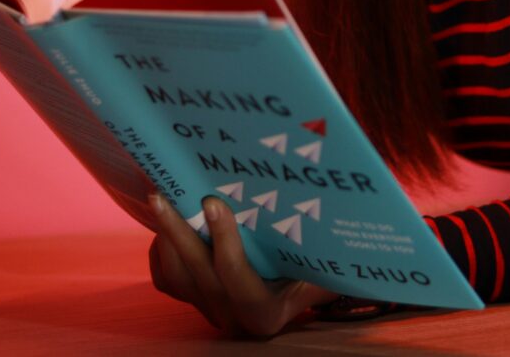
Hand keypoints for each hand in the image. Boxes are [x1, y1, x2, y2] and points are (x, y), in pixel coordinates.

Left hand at [147, 193, 338, 336]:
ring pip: (177, 277)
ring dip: (166, 237)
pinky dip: (162, 249)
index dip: (225, 244)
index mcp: (267, 314)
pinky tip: (164, 220)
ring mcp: (211, 309)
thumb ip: (333, 253)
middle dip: (180, 232)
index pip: (240, 283)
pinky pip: (167, 278)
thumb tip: (349, 212)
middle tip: (167, 192)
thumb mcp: (328, 269)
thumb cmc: (319, 272)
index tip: (216, 203)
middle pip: (199, 276)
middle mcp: (235, 316)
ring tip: (160, 197)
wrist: (300, 290)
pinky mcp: (193, 300)